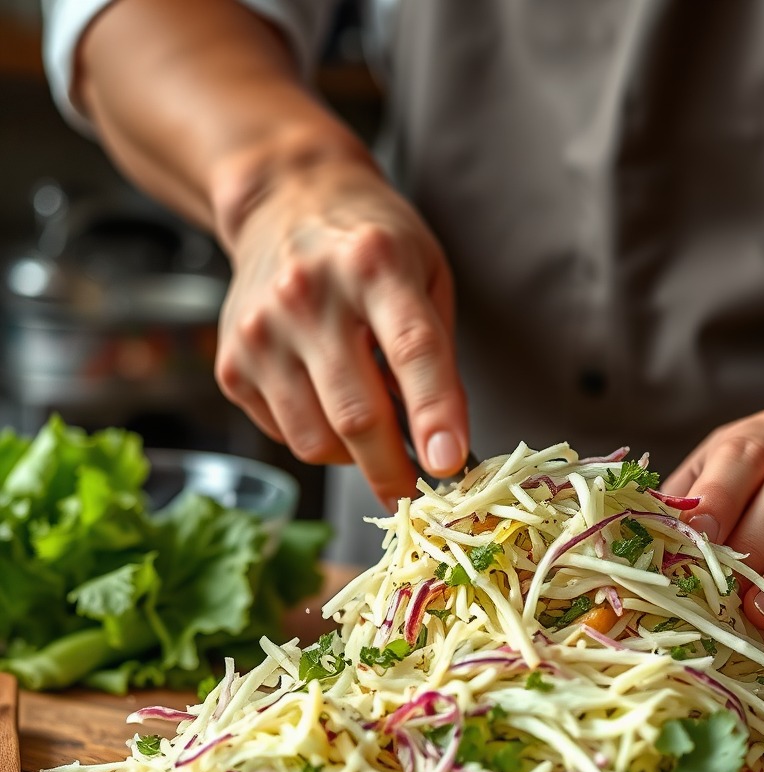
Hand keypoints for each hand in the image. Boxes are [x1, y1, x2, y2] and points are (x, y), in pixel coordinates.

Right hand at [216, 156, 469, 508]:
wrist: (285, 204)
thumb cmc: (372, 246)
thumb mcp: (427, 275)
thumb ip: (438, 355)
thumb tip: (443, 444)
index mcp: (375, 263)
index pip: (412, 350)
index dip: (434, 413)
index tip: (450, 464)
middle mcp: (309, 295)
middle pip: (357, 413)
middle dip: (394, 471)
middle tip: (416, 493)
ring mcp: (261, 330)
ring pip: (315, 440)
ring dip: (354, 458)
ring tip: (372, 431)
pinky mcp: (232, 363)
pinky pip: (285, 435)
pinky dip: (318, 440)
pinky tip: (328, 402)